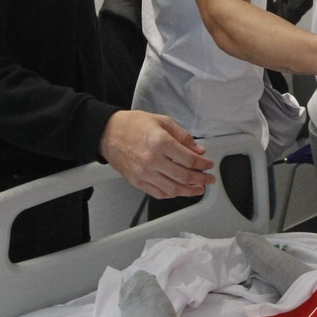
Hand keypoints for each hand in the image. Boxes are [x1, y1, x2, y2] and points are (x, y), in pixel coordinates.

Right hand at [101, 111, 215, 199]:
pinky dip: (172, 194)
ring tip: (198, 189)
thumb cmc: (132, 125)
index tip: (209, 164)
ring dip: (189, 191)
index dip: (203, 164)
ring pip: (173, 189)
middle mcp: (153, 160)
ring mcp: (144, 173)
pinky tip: (179, 191)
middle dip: (201, 179)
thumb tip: (198, 150)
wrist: (108, 133)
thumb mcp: (162, 122)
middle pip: (184, 177)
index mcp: (161, 142)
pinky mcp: (137, 181)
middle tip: (209, 179)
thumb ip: (183, 137)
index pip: (189, 159)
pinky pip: (158, 193)